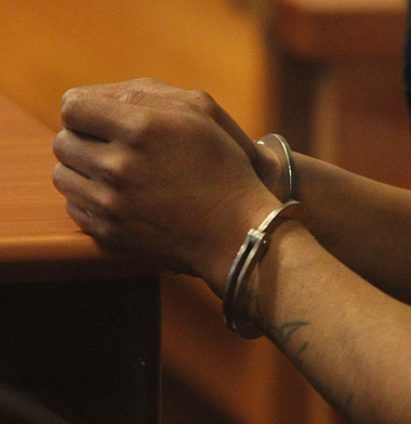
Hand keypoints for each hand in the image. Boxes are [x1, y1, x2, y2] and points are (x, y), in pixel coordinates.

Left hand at [52, 79, 280, 294]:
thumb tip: (97, 98)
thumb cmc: (222, 166)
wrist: (236, 231)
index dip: (86, 110)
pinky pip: (74, 206)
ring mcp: (112, 202)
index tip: (101, 120)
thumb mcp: (198, 113)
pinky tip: (120, 198)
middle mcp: (120, 164)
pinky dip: (90, 199)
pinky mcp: (109, 232)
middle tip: (112, 148)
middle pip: (63, 141)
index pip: (73, 106)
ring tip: (115, 173)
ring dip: (83, 170)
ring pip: (63, 175)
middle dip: (84, 140)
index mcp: (142, 128)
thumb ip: (144, 94)